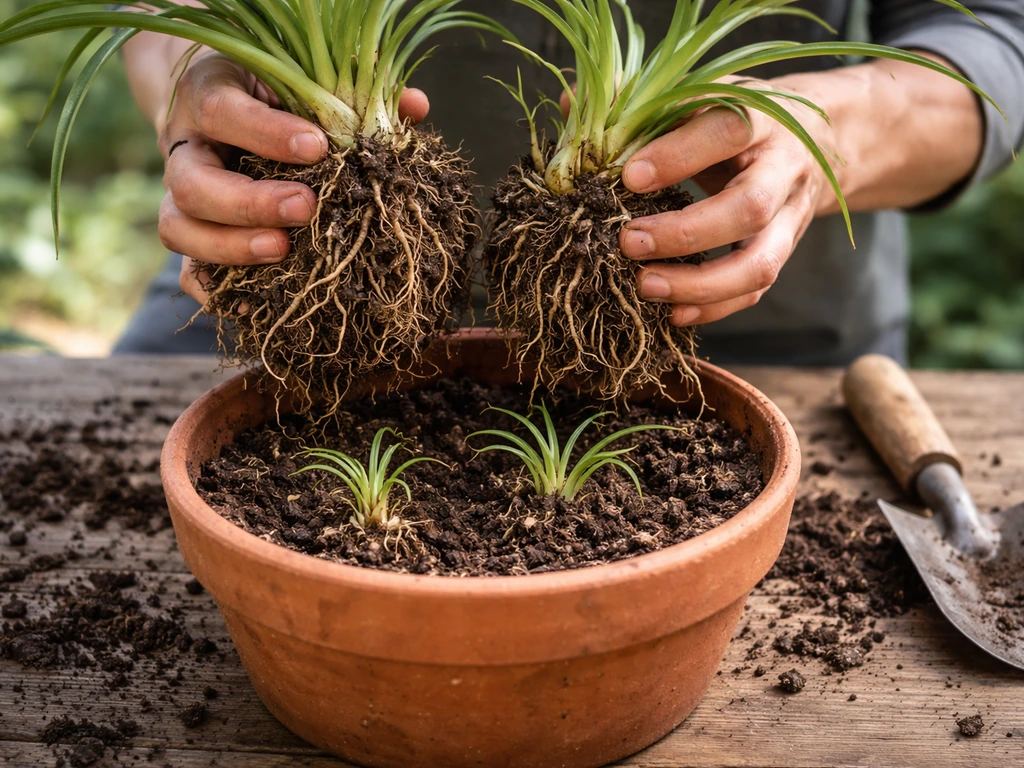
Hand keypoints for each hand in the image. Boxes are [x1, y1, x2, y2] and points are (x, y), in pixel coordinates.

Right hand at [158, 52, 429, 302]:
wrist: (216, 95)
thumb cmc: (272, 88)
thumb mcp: (301, 75)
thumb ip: (351, 88)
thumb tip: (414, 107)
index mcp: (208, 92)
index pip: (221, 110)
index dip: (265, 132)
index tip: (318, 147)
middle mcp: (183, 146)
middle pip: (190, 182)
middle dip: (249, 202)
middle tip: (306, 208)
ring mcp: (179, 194)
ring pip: (177, 228)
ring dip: (231, 248)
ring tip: (284, 251)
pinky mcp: (189, 233)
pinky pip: (186, 271)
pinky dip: (217, 291)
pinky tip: (258, 302)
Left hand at [618, 77, 836, 326]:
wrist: (814, 135)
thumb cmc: (734, 115)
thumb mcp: (698, 96)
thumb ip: (640, 104)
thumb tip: (569, 103)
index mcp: (761, 117)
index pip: (726, 132)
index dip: (678, 156)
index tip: (628, 177)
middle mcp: (784, 169)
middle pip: (750, 209)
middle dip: (686, 233)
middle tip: (628, 242)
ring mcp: (791, 217)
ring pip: (760, 263)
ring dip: (700, 285)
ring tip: (645, 287)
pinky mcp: (785, 250)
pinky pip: (756, 290)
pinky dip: (714, 308)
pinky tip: (673, 312)